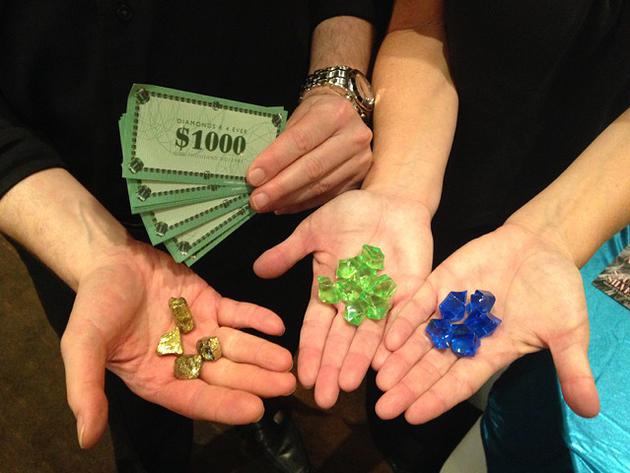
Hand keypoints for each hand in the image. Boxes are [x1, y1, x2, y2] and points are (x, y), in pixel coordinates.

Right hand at [60, 240, 294, 447]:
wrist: (108, 259)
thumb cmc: (95, 304)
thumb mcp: (82, 346)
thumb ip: (85, 390)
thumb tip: (85, 439)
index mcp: (157, 378)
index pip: (195, 398)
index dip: (224, 404)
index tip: (254, 409)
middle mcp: (183, 360)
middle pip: (224, 374)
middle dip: (255, 381)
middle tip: (287, 386)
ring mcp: (200, 331)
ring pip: (235, 346)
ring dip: (262, 353)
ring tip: (287, 361)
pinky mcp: (211, 304)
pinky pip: (237, 313)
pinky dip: (256, 319)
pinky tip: (276, 325)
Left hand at [246, 89, 372, 213]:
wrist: (345, 114)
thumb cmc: (315, 114)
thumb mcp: (298, 115)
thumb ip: (281, 142)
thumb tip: (258, 174)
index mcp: (334, 113)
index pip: (300, 141)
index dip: (275, 161)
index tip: (252, 177)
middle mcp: (353, 137)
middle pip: (312, 168)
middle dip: (280, 187)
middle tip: (257, 200)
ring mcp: (361, 160)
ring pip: (320, 186)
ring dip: (289, 199)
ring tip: (266, 205)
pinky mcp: (360, 179)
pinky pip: (327, 196)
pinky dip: (302, 204)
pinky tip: (283, 206)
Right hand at [254, 190, 432, 407]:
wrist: (390, 199)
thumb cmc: (350, 214)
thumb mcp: (315, 231)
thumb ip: (289, 252)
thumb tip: (257, 270)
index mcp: (331, 291)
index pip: (317, 327)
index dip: (310, 351)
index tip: (301, 377)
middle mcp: (356, 302)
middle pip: (342, 340)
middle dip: (332, 368)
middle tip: (324, 398)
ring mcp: (383, 298)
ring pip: (370, 336)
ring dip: (359, 360)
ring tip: (348, 385)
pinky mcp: (412, 290)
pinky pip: (403, 316)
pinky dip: (394, 335)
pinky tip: (385, 358)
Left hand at [375, 222, 599, 423]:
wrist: (541, 246)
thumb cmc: (555, 290)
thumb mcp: (569, 331)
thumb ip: (572, 367)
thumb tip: (590, 411)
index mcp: (490, 352)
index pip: (460, 382)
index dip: (437, 399)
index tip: (413, 416)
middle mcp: (464, 335)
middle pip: (431, 365)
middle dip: (408, 386)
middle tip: (384, 406)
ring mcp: (450, 309)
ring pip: (419, 338)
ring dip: (398, 358)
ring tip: (378, 378)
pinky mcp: (441, 283)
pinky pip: (419, 304)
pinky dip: (405, 319)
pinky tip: (389, 337)